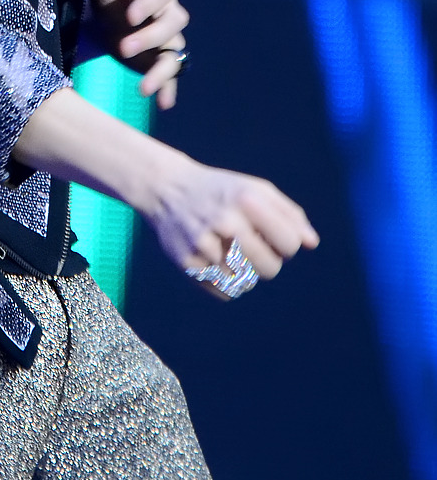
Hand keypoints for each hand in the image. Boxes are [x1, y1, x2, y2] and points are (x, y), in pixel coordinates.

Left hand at [90, 0, 188, 108]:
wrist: (107, 18)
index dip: (149, 4)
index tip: (130, 16)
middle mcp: (170, 14)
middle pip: (172, 24)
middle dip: (149, 37)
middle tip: (122, 48)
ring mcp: (170, 40)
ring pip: (174, 54)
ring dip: (160, 71)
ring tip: (142, 89)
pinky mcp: (163, 61)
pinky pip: (172, 77)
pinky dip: (168, 89)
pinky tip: (163, 103)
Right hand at [146, 153, 319, 290]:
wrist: (168, 189)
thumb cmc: (221, 191)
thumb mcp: (255, 188)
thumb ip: (288, 213)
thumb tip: (311, 243)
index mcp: (246, 198)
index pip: (288, 243)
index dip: (285, 246)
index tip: (271, 237)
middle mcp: (225, 220)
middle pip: (269, 269)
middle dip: (266, 262)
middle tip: (250, 247)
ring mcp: (204, 243)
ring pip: (246, 283)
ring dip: (244, 272)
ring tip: (229, 251)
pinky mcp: (187, 263)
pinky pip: (224, 292)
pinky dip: (225, 283)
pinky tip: (214, 261)